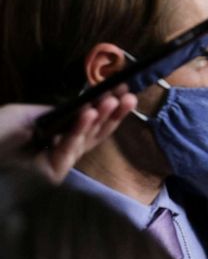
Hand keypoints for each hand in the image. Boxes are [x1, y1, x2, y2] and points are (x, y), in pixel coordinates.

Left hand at [0, 90, 136, 182]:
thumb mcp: (24, 114)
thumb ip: (54, 112)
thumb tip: (80, 108)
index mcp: (56, 130)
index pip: (86, 118)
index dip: (104, 105)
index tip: (121, 87)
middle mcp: (62, 144)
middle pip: (95, 130)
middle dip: (114, 112)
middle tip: (130, 95)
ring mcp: (61, 159)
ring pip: (89, 138)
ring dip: (104, 117)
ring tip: (117, 100)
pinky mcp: (57, 171)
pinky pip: (71, 147)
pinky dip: (80, 129)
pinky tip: (90, 112)